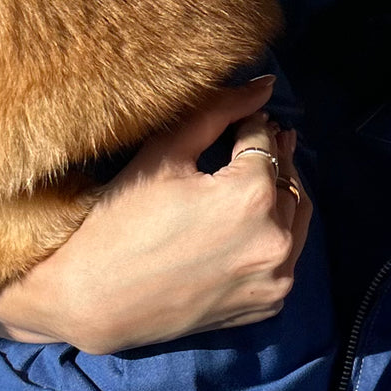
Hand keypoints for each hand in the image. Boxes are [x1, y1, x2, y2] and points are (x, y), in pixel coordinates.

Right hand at [0, 78, 309, 352]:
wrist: (94, 302)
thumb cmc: (118, 224)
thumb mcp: (163, 157)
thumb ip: (216, 112)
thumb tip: (263, 85)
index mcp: (250, 197)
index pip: (263, 141)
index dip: (250, 125)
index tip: (242, 120)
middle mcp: (274, 241)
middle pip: (287, 179)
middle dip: (271, 157)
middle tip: (256, 141)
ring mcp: (275, 278)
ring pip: (296, 219)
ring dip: (281, 195)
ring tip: (258, 178)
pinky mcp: (268, 304)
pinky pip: (287, 258)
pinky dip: (275, 236)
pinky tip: (251, 224)